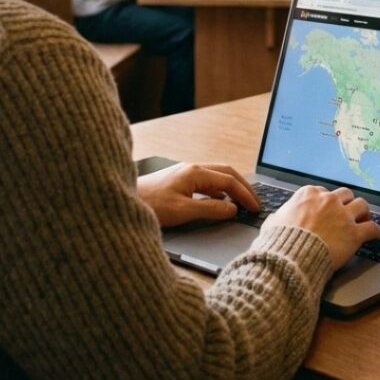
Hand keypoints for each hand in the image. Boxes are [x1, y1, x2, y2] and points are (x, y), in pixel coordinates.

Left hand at [137, 162, 257, 227]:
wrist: (123, 199)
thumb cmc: (150, 205)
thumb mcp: (183, 211)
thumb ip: (210, 210)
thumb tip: (232, 209)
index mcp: (195, 172)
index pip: (229, 181)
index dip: (245, 195)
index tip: (255, 208)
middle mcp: (192, 169)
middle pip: (226, 173)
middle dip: (243, 187)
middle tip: (255, 203)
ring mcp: (186, 174)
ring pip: (217, 177)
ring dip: (232, 189)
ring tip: (242, 203)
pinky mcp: (180, 181)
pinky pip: (207, 183)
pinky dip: (219, 192)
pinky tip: (220, 203)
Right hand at [262, 185, 379, 268]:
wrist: (291, 258)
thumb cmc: (279, 242)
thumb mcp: (272, 223)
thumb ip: (279, 217)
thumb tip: (276, 219)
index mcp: (308, 194)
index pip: (322, 192)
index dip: (325, 202)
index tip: (326, 209)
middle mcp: (328, 200)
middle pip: (345, 194)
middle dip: (346, 202)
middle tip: (347, 212)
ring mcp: (343, 216)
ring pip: (362, 205)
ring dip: (363, 212)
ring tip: (364, 219)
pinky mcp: (354, 233)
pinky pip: (372, 228)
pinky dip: (376, 232)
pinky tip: (378, 235)